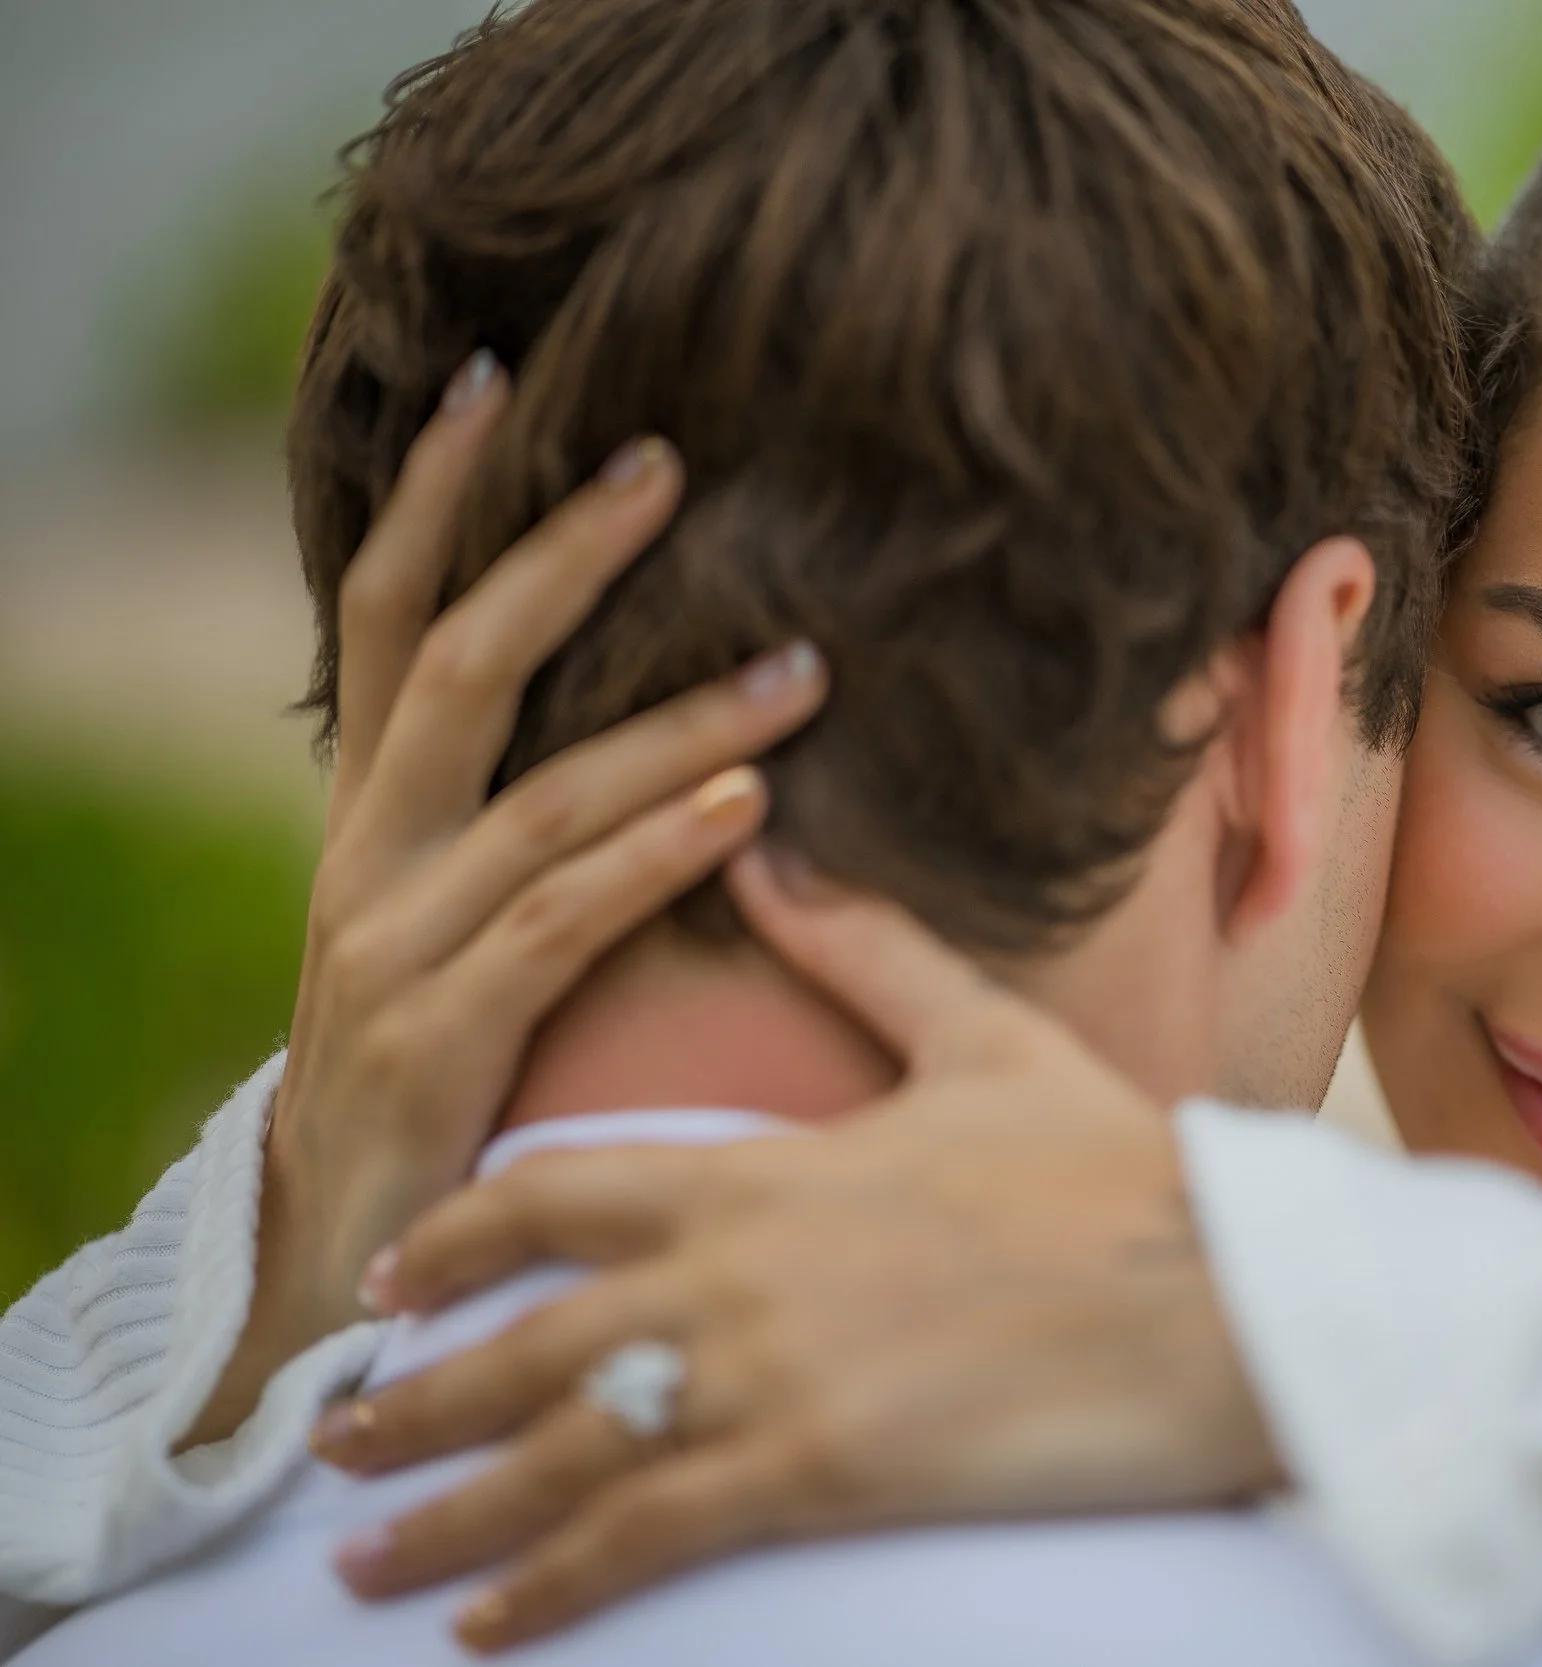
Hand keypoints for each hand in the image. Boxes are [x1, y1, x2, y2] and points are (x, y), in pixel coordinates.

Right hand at [187, 357, 828, 1445]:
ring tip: (805, 663)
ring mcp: (394, 947)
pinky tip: (749, 807)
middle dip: (558, 557)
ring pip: (544, 796)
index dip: (434, 501)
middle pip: (458, 669)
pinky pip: (562, 921)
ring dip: (680, 721)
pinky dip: (658, 855)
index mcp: (373, 821)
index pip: (389, 623)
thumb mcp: (454, 932)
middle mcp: (368, 861)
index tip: (494, 380)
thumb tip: (653, 725)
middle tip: (668, 461)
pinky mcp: (440, 1038)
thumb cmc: (434, 1080)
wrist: (334, 1268)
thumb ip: (521, 828)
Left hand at [315, 856, 1280, 1652]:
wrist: (1218, 1286)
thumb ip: (863, 949)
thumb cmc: (1111, 1169)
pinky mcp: (818, 1476)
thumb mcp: (983, 1039)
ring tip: (360, 1559)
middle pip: (520, 1336)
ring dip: (442, 1515)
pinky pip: (643, 1541)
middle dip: (409, 1396)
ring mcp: (767, 1377)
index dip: (457, 1236)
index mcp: (762, 1166)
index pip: (555, 1191)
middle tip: (334, 1436)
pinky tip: (489, 1633)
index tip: (394, 1276)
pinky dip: (549, 1590)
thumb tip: (772, 843)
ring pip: (555, 1453)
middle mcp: (733, 1271)